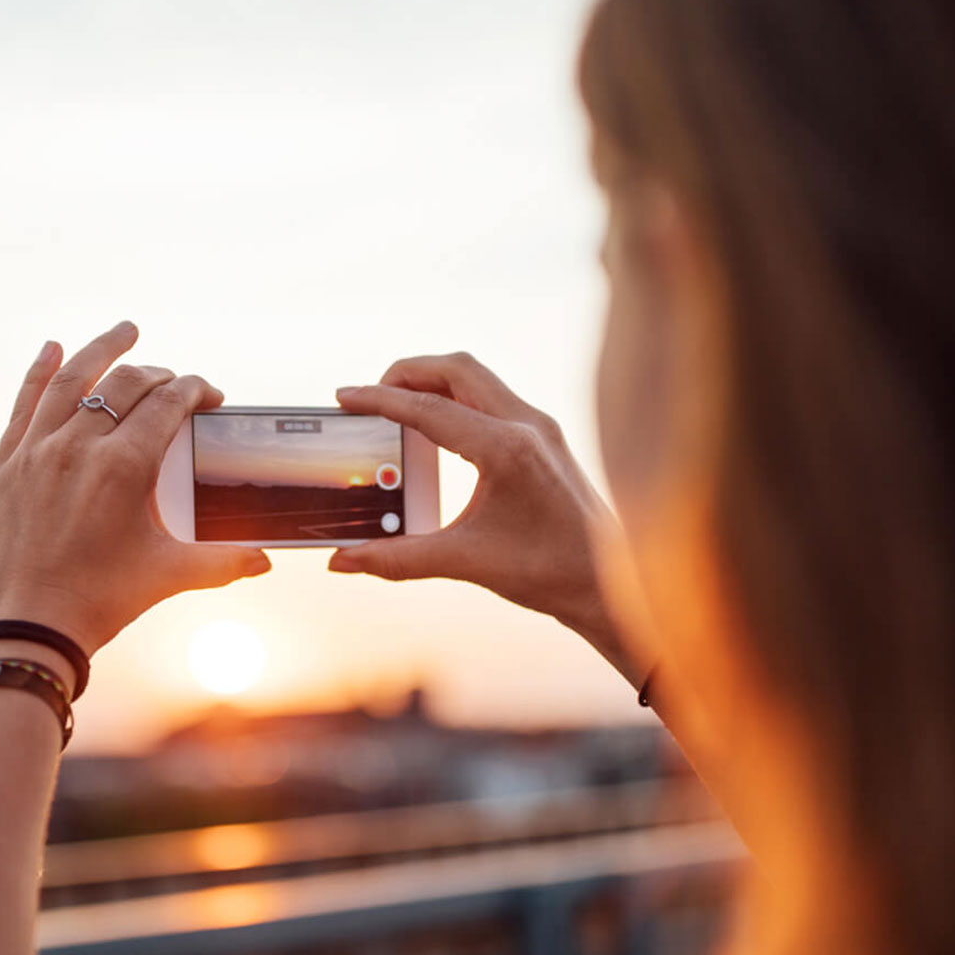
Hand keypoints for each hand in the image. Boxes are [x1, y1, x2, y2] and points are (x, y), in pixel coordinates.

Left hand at [0, 322, 270, 656]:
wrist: (24, 628)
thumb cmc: (98, 602)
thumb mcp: (167, 575)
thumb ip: (222, 562)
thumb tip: (265, 560)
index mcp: (123, 466)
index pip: (167, 404)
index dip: (195, 390)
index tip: (209, 394)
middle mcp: (77, 446)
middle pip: (125, 385)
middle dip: (159, 375)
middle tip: (176, 382)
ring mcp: (36, 451)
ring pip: (71, 380)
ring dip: (102, 350)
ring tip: (125, 330)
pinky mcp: (5, 465)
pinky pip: (24, 403)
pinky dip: (41, 371)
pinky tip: (53, 349)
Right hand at [329, 353, 655, 684]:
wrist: (611, 585)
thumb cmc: (548, 572)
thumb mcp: (465, 562)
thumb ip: (398, 559)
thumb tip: (343, 561)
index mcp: (506, 449)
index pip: (429, 409)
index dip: (379, 400)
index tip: (345, 397)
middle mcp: (526, 426)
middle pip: (456, 369)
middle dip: (407, 373)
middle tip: (371, 396)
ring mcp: (541, 428)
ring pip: (478, 378)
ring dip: (435, 382)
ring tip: (399, 406)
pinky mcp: (546, 438)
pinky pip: (494, 399)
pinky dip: (459, 399)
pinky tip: (440, 429)